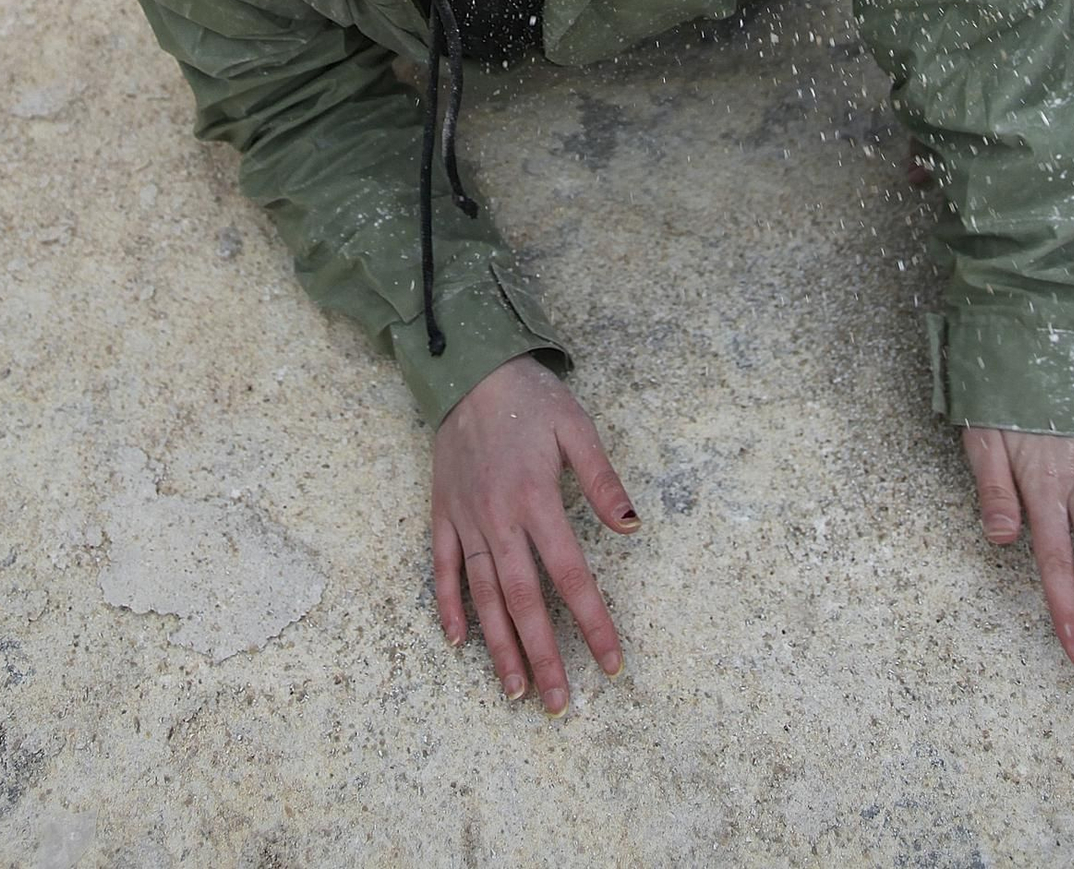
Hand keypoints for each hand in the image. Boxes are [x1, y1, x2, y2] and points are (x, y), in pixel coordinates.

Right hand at [433, 355, 638, 712]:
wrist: (470, 371)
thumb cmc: (531, 400)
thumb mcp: (577, 428)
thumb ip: (602, 480)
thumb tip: (633, 528)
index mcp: (536, 499)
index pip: (570, 575)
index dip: (592, 622)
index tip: (611, 662)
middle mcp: (498, 518)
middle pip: (523, 600)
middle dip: (544, 656)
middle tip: (558, 703)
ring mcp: (466, 519)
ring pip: (483, 594)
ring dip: (499, 645)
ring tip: (515, 689)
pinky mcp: (442, 513)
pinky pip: (441, 568)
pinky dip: (448, 606)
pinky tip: (459, 641)